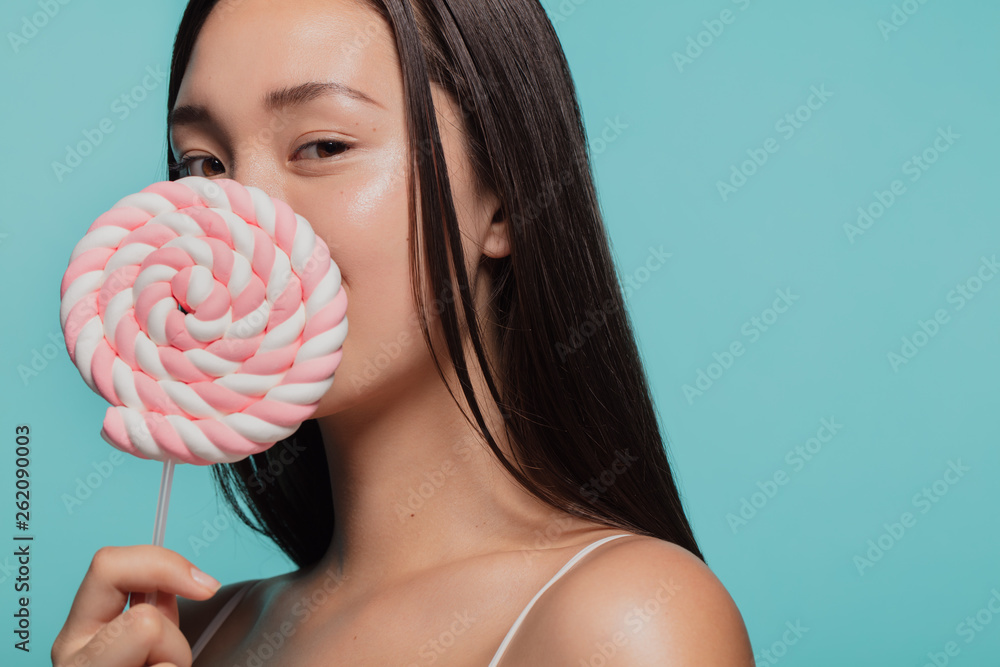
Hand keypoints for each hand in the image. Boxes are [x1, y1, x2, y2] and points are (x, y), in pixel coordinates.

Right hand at [52, 545, 220, 666]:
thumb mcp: (157, 636)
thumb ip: (157, 604)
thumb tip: (189, 577)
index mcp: (81, 630)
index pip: (107, 564)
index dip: (164, 564)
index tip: (205, 586)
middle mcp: (72, 659)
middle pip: (143, 620)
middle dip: (173, 639)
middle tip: (171, 663)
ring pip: (157, 649)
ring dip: (176, 664)